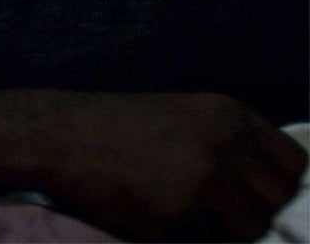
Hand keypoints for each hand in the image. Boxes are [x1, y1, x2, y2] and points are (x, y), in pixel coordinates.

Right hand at [41, 92, 306, 241]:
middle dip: (256, 210)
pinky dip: (182, 232)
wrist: (60, 134)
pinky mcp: (182, 206)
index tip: (255, 194)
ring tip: (186, 212)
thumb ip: (224, 141)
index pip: (294, 162)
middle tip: (222, 212)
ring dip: (226, 228)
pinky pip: (202, 238)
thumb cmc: (114, 126)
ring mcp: (208, 174)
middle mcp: (228, 141)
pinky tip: (152, 210)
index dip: (276, 183)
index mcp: (230, 115)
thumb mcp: (182, 118)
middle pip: (280, 196)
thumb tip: (259, 184)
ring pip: (251, 226)